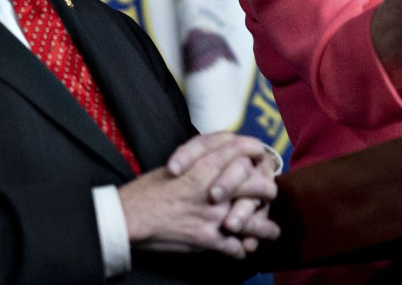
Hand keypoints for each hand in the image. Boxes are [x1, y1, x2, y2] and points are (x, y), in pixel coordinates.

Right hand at [119, 132, 280, 257]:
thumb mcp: (176, 163)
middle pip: (257, 184)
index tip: (260, 157)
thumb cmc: (147, 190)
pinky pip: (234, 247)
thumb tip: (222, 156)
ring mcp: (214, 216)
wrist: (130, 219)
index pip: (243, 151)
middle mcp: (215, 189)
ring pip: (252, 220)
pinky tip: (242, 249)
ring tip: (271, 231)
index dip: (255, 152)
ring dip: (263, 227)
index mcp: (204, 166)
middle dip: (267, 189)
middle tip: (270, 194)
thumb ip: (202, 158)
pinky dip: (240, 250)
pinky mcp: (208, 240)